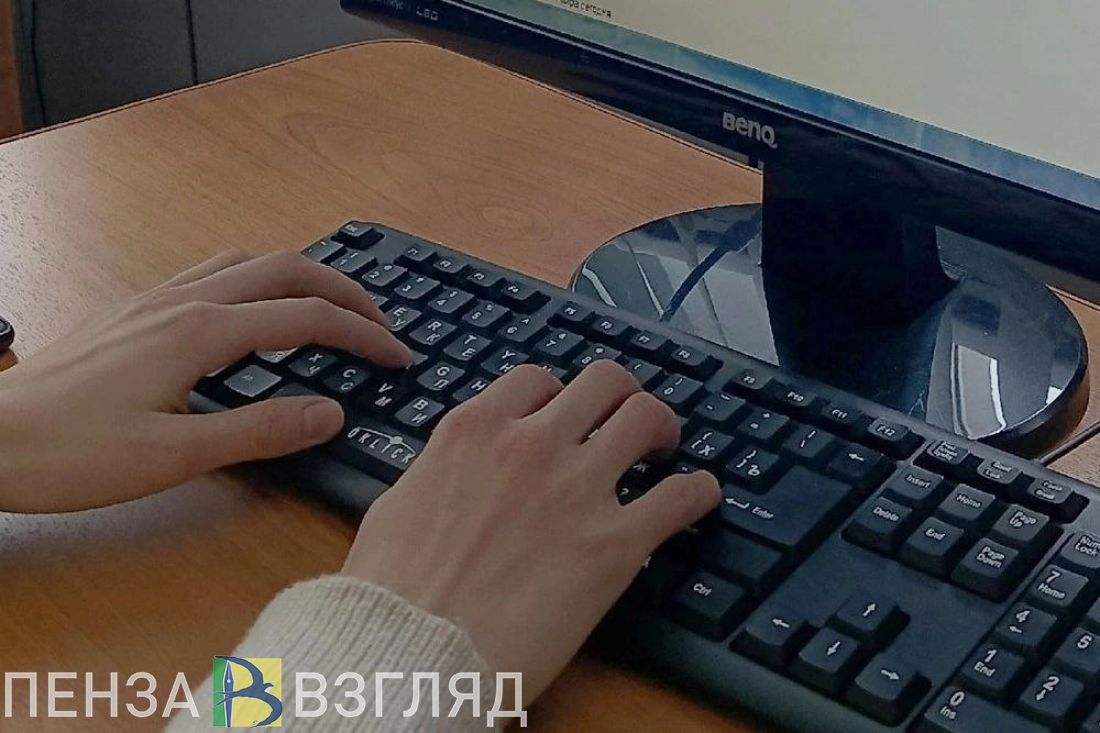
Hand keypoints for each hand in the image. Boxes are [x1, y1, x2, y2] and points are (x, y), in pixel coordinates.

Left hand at [0, 251, 411, 512]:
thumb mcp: (175, 455)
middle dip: (345, 290)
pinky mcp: (136, 310)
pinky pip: (213, 272)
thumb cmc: (70, 453)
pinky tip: (253, 312)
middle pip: (286, 268)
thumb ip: (260, 430)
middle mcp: (183, 302)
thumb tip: (331, 411)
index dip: (362, 335)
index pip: (307, 318)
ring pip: (248, 262)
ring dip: (301, 276)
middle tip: (381, 324)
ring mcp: (156, 299)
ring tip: (330, 309)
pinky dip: (258, 279)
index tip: (397, 357)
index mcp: (200, 332)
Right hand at [342, 360, 720, 702]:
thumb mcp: (398, 505)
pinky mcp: (613, 544)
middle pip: (603, 381)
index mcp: (474, 431)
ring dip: (662, 429)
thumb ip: (442, 473)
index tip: (567, 416)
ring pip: (646, 418)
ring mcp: (575, 488)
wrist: (410, 652)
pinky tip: (698, 498)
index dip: (558, 396)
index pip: (535, 379)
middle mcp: (530, 445)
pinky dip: (698, 492)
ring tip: (665, 451)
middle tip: (627, 422)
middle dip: (621, 397)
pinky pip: (680, 496)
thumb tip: (457, 472)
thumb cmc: (390, 593)